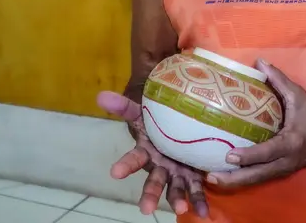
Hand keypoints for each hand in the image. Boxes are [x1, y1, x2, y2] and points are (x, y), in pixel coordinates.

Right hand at [97, 91, 208, 218]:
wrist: (178, 125)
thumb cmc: (157, 122)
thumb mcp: (141, 112)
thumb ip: (124, 106)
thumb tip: (100, 95)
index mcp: (147, 151)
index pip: (133, 158)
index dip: (125, 165)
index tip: (114, 173)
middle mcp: (159, 166)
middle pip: (153, 181)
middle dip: (149, 194)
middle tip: (145, 209)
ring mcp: (176, 173)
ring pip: (174, 189)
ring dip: (177, 199)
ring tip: (181, 209)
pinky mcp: (192, 176)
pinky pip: (196, 190)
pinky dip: (199, 201)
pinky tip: (204, 212)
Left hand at [206, 60, 305, 187]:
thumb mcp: (299, 96)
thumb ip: (279, 80)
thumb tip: (259, 62)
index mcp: (291, 143)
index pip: (268, 152)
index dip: (249, 156)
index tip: (229, 156)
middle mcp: (286, 161)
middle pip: (257, 175)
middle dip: (234, 178)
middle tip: (210, 176)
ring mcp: (284, 170)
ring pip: (257, 180)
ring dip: (235, 181)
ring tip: (212, 179)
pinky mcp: (281, 172)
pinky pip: (260, 178)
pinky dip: (243, 178)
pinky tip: (227, 175)